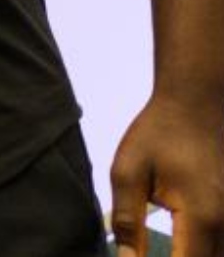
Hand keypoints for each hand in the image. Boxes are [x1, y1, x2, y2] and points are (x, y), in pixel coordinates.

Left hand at [109, 92, 223, 255]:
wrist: (197, 102)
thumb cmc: (159, 133)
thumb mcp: (129, 172)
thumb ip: (128, 221)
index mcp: (202, 217)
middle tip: (147, 254)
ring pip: (219, 256)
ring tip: (168, 249)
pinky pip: (222, 245)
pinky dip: (205, 251)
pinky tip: (182, 247)